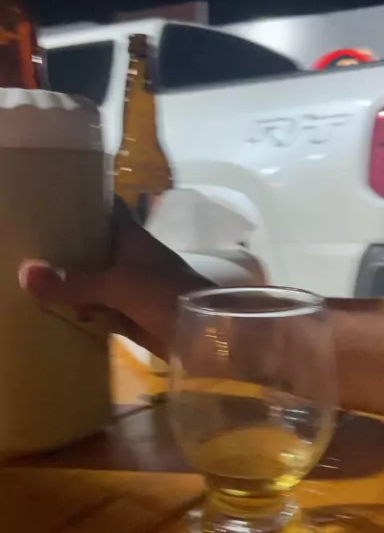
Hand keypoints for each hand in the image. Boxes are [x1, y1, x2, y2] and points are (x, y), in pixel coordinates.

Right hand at [18, 199, 210, 359]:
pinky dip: (85, 313)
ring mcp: (133, 290)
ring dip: (75, 283)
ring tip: (37, 280)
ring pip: (97, 281)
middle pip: (96, 246)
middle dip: (69, 247)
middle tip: (31, 245)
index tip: (56, 196)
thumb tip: (26, 273)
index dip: (86, 199)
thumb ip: (76, 283)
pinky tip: (60, 314)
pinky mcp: (134, 318)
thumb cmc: (169, 295)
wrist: (209, 336)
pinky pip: (102, 312)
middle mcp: (132, 260)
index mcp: (133, 239)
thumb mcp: (120, 286)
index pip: (108, 208)